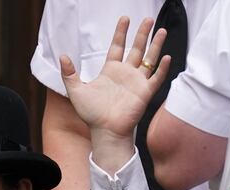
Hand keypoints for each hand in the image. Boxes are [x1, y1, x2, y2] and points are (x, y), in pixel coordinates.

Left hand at [60, 17, 169, 139]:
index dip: (121, 33)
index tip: (125, 19)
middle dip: (142, 34)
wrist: (104, 131)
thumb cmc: (91, 114)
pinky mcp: (145, 93)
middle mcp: (125, 74)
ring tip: (161, 30)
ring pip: (149, 59)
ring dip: (156, 45)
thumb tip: (62, 56)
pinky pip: (156, 78)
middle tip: (149, 19)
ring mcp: (137, 83)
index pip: (117, 47)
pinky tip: (166, 57)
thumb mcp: (76, 91)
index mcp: (110, 71)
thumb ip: (69, 74)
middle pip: (136, 49)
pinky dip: (162, 68)